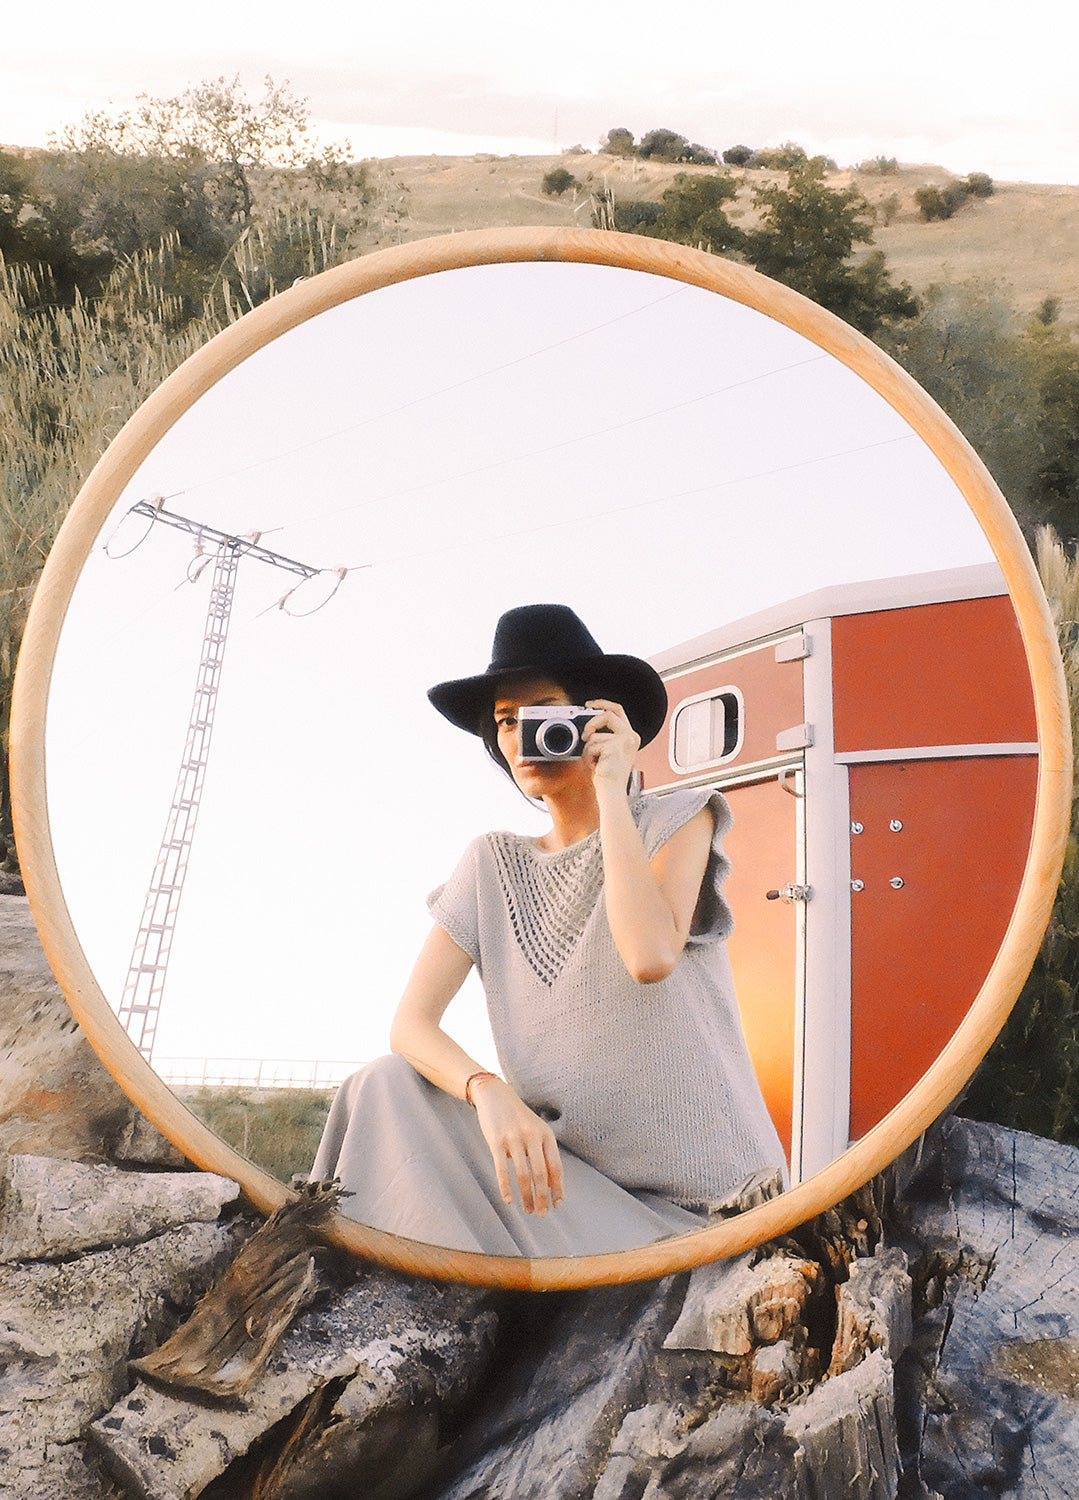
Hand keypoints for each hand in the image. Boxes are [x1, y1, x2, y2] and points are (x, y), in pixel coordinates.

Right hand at [470, 1075, 564, 1213]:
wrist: (495, 1094)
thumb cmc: (518, 1117)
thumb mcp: (536, 1130)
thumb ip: (544, 1153)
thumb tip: (552, 1184)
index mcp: (546, 1135)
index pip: (556, 1166)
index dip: (558, 1188)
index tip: (558, 1205)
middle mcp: (532, 1136)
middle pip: (541, 1173)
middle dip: (542, 1197)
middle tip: (542, 1214)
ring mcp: (514, 1138)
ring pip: (523, 1174)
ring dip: (526, 1196)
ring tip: (528, 1210)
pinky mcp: (496, 1141)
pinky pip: (502, 1169)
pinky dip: (506, 1187)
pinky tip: (508, 1200)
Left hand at [581, 698, 640, 788]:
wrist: (612, 792)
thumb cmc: (608, 776)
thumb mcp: (609, 752)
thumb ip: (605, 737)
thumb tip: (589, 729)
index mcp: (630, 737)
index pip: (618, 710)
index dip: (603, 704)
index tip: (590, 705)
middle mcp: (631, 736)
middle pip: (609, 713)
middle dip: (593, 719)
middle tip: (584, 729)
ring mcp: (624, 740)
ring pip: (596, 732)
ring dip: (588, 747)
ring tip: (593, 760)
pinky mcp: (614, 746)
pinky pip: (592, 744)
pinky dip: (588, 755)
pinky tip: (595, 765)